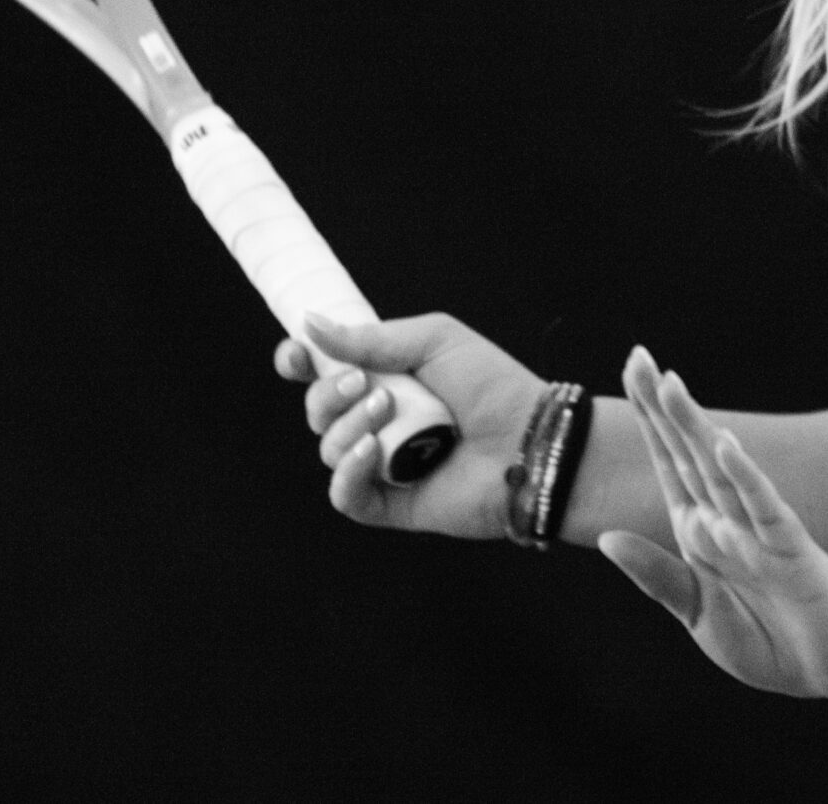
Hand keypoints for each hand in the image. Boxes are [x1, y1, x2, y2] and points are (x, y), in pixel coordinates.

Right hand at [274, 312, 540, 539]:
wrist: (530, 441)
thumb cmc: (491, 385)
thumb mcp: (433, 340)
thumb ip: (368, 337)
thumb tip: (307, 325)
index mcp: (385, 377)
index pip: (322, 371)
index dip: (299, 363)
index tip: (296, 355)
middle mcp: (377, 420)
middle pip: (317, 409)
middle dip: (329, 394)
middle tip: (367, 384)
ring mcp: (382, 462)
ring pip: (328, 447)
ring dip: (349, 427)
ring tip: (390, 414)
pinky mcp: (390, 503)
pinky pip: (343, 495)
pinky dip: (348, 473)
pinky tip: (372, 453)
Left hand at [597, 346, 827, 700]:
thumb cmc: (772, 643)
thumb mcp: (701, 615)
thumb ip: (657, 578)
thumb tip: (605, 538)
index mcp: (701, 532)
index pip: (670, 465)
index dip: (650, 420)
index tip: (631, 369)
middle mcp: (727, 522)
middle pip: (690, 455)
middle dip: (663, 408)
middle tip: (638, 357)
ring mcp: (760, 534)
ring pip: (721, 472)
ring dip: (695, 430)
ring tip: (669, 385)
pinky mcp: (793, 553)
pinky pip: (766, 510)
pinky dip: (747, 479)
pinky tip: (726, 447)